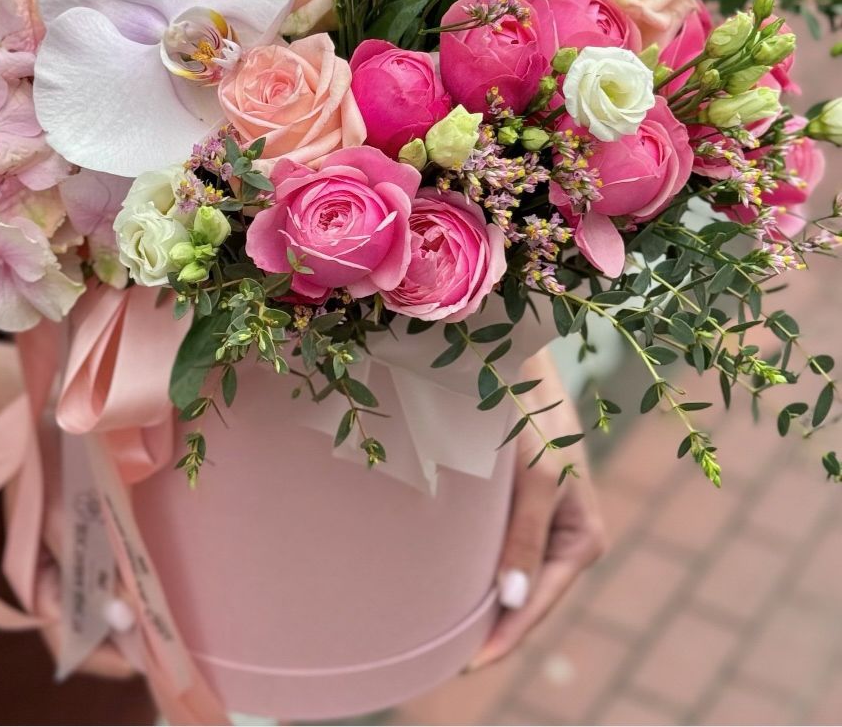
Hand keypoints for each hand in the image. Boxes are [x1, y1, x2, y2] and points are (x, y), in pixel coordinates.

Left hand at [466, 350, 606, 669]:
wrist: (515, 359)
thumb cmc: (531, 413)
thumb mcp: (535, 478)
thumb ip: (526, 540)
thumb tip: (512, 600)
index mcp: (583, 539)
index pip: (537, 606)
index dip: (502, 638)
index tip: (461, 667)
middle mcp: (569, 538)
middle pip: (526, 600)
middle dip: (492, 629)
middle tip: (441, 660)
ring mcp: (546, 524)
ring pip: (513, 579)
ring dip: (485, 604)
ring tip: (442, 636)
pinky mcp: (525, 507)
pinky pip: (503, 553)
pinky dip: (482, 574)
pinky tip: (453, 586)